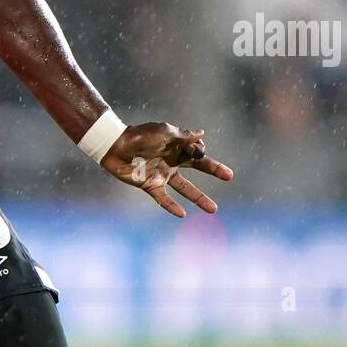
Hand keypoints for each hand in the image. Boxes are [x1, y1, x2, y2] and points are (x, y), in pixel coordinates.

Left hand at [100, 123, 232, 217]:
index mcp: (177, 148)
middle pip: (198, 169)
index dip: (200, 152)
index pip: (197, 152)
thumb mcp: (164, 132)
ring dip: (199, 198)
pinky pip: (163, 198)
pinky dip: (172, 206)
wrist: (116, 145)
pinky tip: (182, 214)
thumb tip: (202, 134)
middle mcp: (172, 162)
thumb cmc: (140, 135)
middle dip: (214, 171)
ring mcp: (162, 174)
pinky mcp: (150, 185)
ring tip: (214, 209)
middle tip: (230, 176)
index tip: (196, 150)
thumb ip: (183, 136)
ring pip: (185, 188)